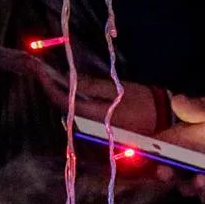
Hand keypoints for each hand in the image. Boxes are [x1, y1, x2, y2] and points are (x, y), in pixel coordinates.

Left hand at [37, 72, 161, 134]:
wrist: (166, 120)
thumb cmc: (144, 102)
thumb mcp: (118, 88)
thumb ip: (90, 85)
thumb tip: (65, 78)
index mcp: (97, 116)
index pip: (64, 103)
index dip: (48, 85)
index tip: (38, 69)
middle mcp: (94, 129)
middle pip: (65, 111)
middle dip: (53, 91)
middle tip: (42, 71)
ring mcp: (99, 134)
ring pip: (73, 116)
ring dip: (64, 98)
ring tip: (55, 80)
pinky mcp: (105, 135)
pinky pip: (84, 120)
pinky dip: (76, 106)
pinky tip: (74, 94)